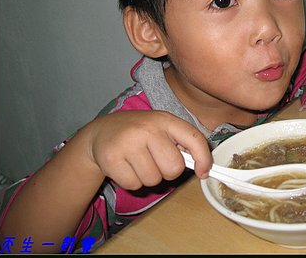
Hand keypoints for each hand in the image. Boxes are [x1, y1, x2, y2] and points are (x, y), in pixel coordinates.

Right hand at [83, 110, 211, 189]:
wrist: (101, 132)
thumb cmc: (139, 133)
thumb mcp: (162, 129)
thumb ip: (182, 143)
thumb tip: (203, 168)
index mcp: (165, 120)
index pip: (194, 139)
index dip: (203, 159)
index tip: (203, 172)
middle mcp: (148, 129)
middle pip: (174, 168)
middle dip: (167, 171)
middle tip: (155, 161)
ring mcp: (128, 143)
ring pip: (153, 180)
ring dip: (147, 177)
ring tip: (137, 161)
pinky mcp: (112, 158)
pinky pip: (134, 184)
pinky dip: (132, 181)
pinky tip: (125, 166)